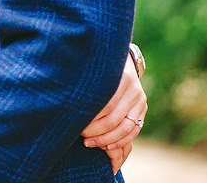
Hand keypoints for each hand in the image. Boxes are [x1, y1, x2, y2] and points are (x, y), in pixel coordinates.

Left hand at [81, 52, 146, 171]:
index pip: (106, 105)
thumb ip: (82, 81)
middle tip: (81, 135)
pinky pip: (134, 131)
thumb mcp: (91, 70)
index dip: (91, 118)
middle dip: (96, 131)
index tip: (77, 124)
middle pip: (114, 118)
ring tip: (89, 142)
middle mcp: (133, 89)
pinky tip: (105, 146)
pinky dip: (119, 141)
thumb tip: (63, 97)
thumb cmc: (97, 68)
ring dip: (106, 139)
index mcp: (121, 77)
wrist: (119, 60)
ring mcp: (140, 99)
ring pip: (125, 128)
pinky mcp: (143, 108)